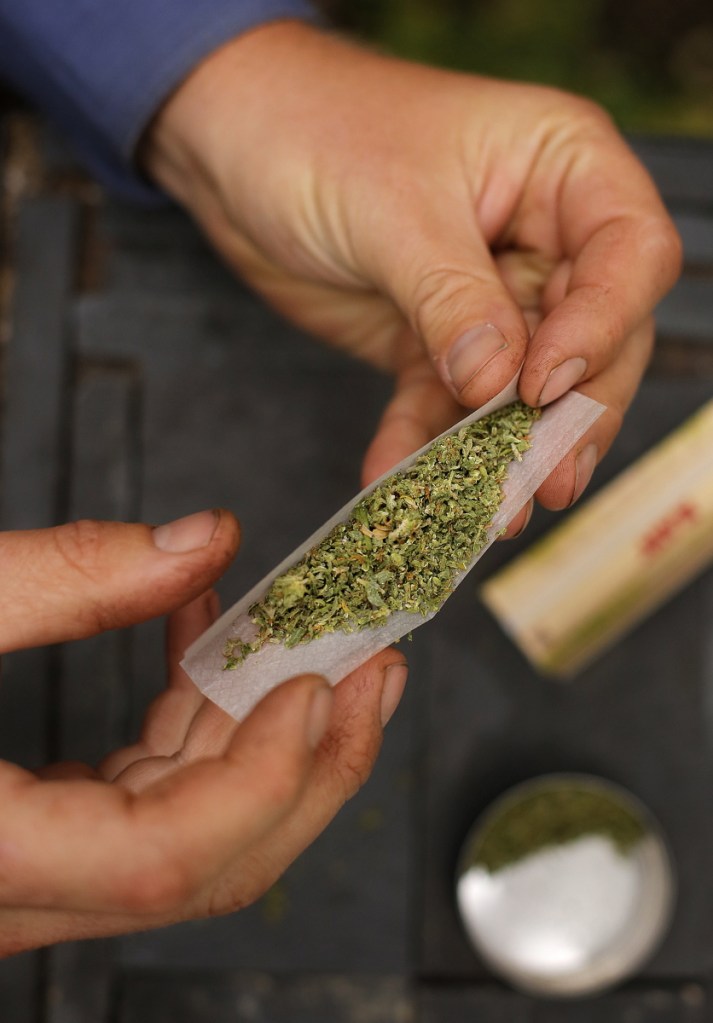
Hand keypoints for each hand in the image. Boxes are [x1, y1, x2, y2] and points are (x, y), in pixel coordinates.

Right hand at [0, 512, 406, 953]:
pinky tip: (212, 648)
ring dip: (259, 730)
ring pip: (190, 828)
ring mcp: (39, 869)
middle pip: (209, 860)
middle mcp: (21, 889)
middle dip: (309, 762)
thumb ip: (65, 580)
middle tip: (372, 672)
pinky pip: (146, 791)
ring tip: (313, 646)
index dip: (265, 775)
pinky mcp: (44, 832)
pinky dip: (193, 719)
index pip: (170, 857)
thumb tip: (201, 544)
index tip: (319, 686)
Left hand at [144, 21, 680, 528]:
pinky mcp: (434, 340)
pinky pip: (441, 404)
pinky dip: (419, 445)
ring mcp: (491, 295)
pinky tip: (396, 479)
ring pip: (520, 388)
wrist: (234, 144)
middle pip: (593, 338)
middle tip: (545, 481)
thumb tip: (499, 383)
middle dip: (568, 415)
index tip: (541, 385)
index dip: (603, 328)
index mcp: (563, 168)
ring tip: (492, 511)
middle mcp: (544, 236)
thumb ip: (453, 300)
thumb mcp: (393, 211)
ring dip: (501, 451)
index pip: (631, 255)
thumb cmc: (316, 130)